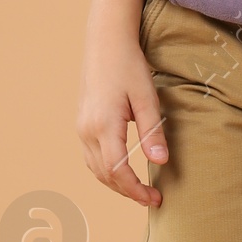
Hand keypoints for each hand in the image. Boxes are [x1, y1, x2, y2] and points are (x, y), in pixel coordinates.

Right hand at [77, 30, 167, 207]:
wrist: (106, 42)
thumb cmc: (129, 66)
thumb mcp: (147, 97)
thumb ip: (152, 132)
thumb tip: (160, 162)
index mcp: (104, 125)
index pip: (117, 171)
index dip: (136, 190)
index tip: (155, 198)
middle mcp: (87, 130)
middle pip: (104, 175)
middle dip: (127, 191)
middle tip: (152, 198)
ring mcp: (81, 127)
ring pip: (95, 169)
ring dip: (116, 184)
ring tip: (138, 190)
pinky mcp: (82, 123)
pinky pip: (90, 157)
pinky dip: (106, 171)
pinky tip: (122, 172)